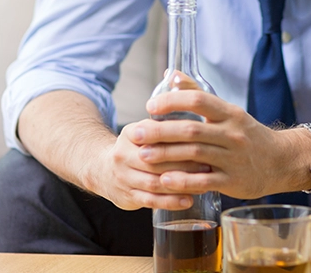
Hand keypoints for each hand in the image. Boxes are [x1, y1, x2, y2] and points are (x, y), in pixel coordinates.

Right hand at [91, 129, 212, 210]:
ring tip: (203, 184)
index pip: (155, 135)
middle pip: (156, 161)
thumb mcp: (143, 130)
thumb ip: (164, 122)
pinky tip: (188, 201)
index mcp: (130, 134)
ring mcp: (123, 178)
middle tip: (208, 165)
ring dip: (181, 185)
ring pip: (154, 183)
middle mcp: (123, 155)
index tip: (202, 142)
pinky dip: (170, 202)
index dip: (179, 139)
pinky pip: (150, 200)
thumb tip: (196, 108)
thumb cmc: (135, 148)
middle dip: (184, 164)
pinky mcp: (127, 196)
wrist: (102, 169)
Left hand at [126, 90, 310, 199]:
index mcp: (229, 113)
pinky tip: (165, 180)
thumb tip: (170, 74)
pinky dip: (184, 181)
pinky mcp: (234, 181)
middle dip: (160, 131)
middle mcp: (232, 133)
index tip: (151, 106)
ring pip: (196, 154)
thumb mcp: (227, 111)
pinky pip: (206, 181)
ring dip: (166, 155)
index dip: (173, 101)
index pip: (199, 100)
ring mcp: (234, 158)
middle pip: (192, 129)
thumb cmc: (247, 134)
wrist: (281, 161)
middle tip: (135, 132)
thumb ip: (197, 93)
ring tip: (143, 155)